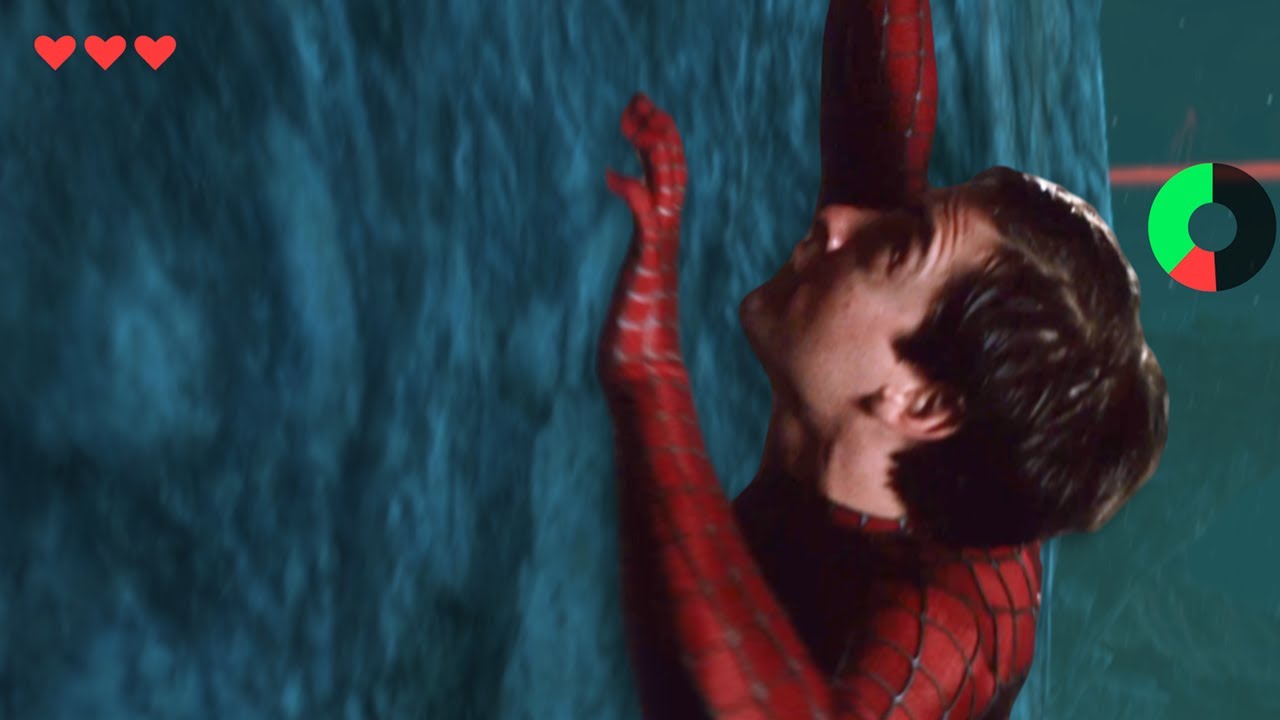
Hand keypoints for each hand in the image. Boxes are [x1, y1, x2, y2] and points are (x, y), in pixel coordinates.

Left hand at [598, 93, 687, 383]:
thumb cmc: (635, 345)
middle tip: (637, 100)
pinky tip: (611, 176)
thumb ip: (638, 268)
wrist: (643, 376)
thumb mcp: (634, 290)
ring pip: (665, 188)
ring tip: (632, 118)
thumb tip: (637, 268)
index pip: (669, 181)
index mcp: (662, 242)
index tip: (640, 115)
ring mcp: (659, 253)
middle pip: (671, 173)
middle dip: (656, 133)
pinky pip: (645, 222)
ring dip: (651, 150)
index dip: (658, 144)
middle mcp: (665, 241)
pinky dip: (632, 195)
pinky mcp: (647, 269)